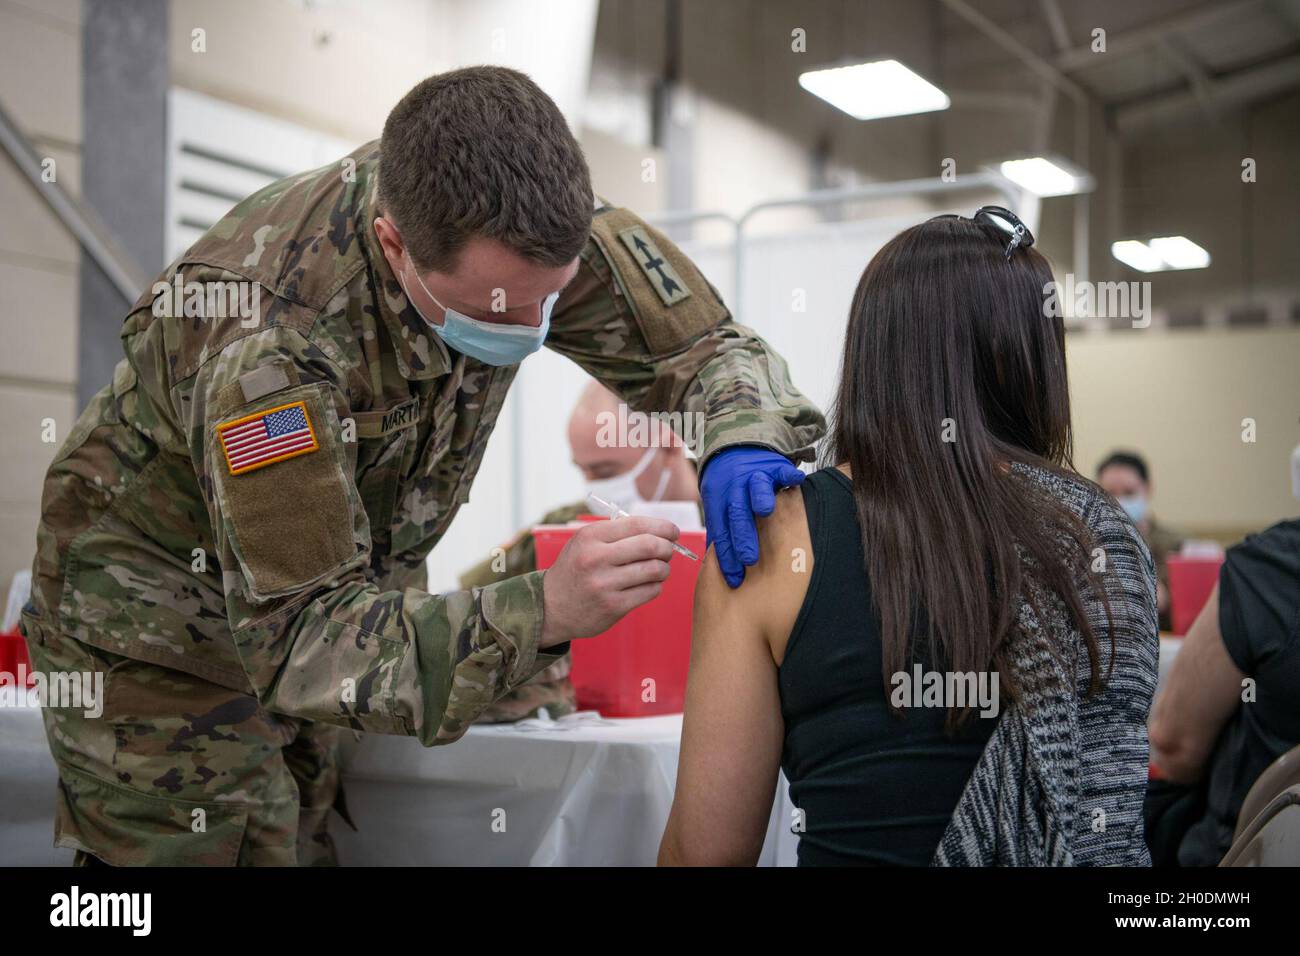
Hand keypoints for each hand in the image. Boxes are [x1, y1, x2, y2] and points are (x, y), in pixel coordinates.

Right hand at [540, 515, 679, 646]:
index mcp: (591, 537)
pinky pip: (650, 591)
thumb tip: (662, 531)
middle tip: (669, 550)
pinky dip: (656, 586)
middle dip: (667, 547)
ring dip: (664, 568)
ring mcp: (604, 584)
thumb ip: (618, 533)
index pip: (637, 524)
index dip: (662, 527)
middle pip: (650, 546)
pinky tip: (647, 584)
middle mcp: (596, 558)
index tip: (673, 531)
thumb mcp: (585, 542)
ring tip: (659, 569)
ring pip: (655, 570)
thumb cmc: (576, 569)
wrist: (551, 606)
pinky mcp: (613, 607)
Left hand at [700, 446, 803, 587]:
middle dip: (742, 536)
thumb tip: (717, 568)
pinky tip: (797, 480)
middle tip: (749, 560)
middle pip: (736, 513)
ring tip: (765, 511)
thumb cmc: (729, 487)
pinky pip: (781, 469)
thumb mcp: (718, 505)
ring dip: (759, 498)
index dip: (726, 556)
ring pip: (755, 487)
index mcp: (717, 502)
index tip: (734, 578)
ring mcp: (753, 475)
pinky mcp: (773, 465)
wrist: (735, 448)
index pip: (721, 532)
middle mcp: (733, 488)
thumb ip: (721, 531)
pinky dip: (789, 474)